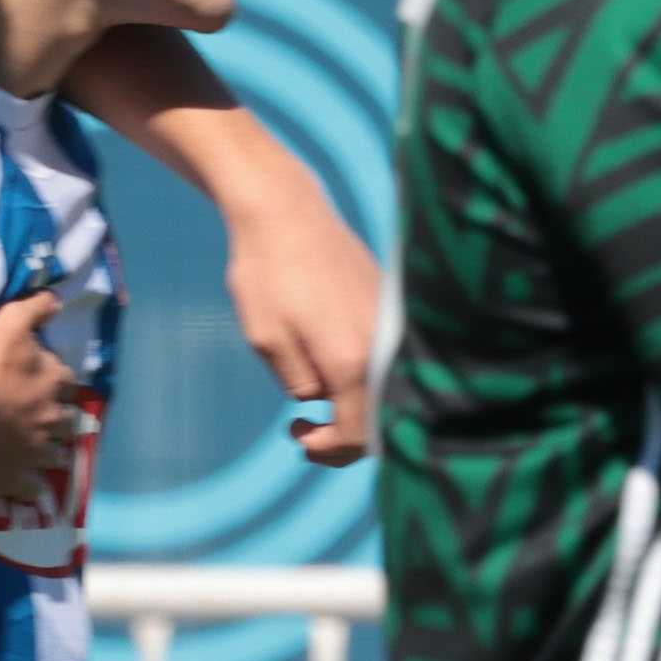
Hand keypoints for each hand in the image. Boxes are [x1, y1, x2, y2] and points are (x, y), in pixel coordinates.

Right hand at [0, 288, 90, 508]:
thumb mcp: (2, 327)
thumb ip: (31, 312)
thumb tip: (56, 301)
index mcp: (53, 381)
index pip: (68, 376)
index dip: (55, 375)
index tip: (42, 376)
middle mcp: (54, 418)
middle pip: (70, 419)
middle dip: (60, 416)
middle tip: (42, 414)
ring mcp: (38, 453)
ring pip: (59, 454)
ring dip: (52, 450)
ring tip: (39, 449)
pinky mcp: (18, 480)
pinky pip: (33, 486)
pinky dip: (31, 483)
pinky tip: (24, 480)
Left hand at [219, 186, 386, 466]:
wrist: (287, 210)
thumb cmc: (268, 275)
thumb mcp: (267, 342)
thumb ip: (300, 385)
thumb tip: (324, 402)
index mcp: (352, 362)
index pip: (360, 434)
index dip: (330, 450)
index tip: (299, 438)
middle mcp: (384, 345)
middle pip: (381, 418)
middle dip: (343, 434)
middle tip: (303, 430)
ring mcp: (392, 323)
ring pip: (386, 388)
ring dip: (353, 404)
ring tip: (312, 394)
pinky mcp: (391, 306)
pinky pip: (386, 358)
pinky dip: (364, 375)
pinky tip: (330, 364)